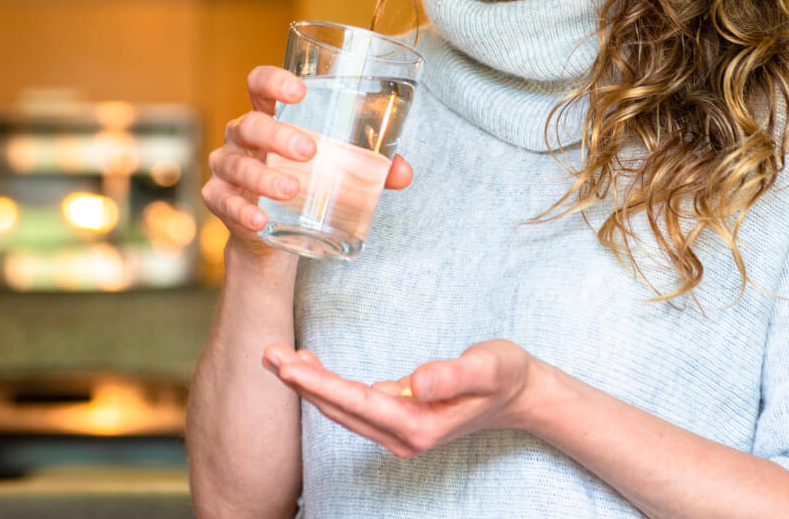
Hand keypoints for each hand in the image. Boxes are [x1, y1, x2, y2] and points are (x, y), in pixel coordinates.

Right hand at [202, 65, 413, 258]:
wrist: (275, 231)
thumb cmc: (308, 180)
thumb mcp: (336, 167)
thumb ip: (371, 166)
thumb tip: (403, 173)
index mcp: (270, 114)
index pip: (260, 83)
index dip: (274, 81)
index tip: (299, 89)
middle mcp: (243, 136)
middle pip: (251, 124)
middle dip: (279, 135)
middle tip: (310, 151)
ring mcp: (227, 167)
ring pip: (238, 165)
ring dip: (264, 177)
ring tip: (292, 190)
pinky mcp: (219, 200)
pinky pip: (223, 201)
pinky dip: (241, 210)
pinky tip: (260, 219)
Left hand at [261, 340, 534, 457]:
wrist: (522, 394)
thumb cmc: (506, 374)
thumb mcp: (489, 366)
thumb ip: (455, 374)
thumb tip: (417, 381)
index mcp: (419, 424)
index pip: (357, 402)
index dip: (319, 384)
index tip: (287, 367)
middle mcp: (403, 436)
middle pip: (340, 409)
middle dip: (302, 382)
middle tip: (267, 353)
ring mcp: (400, 432)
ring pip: (343, 410)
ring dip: (310, 385)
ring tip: (279, 357)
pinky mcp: (400, 420)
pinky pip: (354, 405)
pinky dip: (329, 387)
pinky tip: (313, 368)